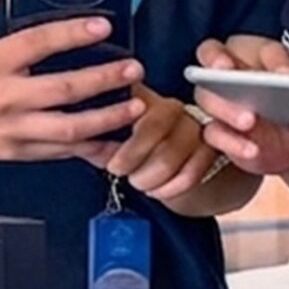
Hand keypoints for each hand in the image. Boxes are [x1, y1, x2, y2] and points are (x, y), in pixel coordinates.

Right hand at [0, 0, 144, 161]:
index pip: (36, 44)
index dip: (72, 34)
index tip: (104, 26)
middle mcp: (1, 97)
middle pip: (61, 90)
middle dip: (103, 79)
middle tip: (133, 68)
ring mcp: (9, 128)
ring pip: (66, 128)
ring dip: (106, 119)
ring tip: (136, 106)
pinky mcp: (12, 151)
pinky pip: (57, 152)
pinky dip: (89, 148)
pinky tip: (115, 141)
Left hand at [90, 89, 216, 202]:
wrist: (173, 165)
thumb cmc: (134, 150)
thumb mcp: (110, 140)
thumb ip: (96, 140)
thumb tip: (79, 144)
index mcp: (142, 97)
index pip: (131, 103)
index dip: (122, 131)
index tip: (113, 164)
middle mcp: (172, 107)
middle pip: (152, 127)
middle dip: (131, 158)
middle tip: (119, 172)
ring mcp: (194, 128)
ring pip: (169, 156)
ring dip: (148, 178)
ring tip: (138, 183)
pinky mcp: (210, 150)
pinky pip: (190, 174)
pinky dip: (169, 188)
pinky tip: (157, 191)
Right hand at [192, 33, 288, 178]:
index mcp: (258, 55)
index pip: (255, 44)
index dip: (268, 59)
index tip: (285, 76)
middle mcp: (232, 73)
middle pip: (211, 59)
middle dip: (219, 64)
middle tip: (231, 75)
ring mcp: (221, 102)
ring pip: (207, 97)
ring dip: (226, 107)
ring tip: (249, 120)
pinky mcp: (219, 132)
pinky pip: (213, 134)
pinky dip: (231, 142)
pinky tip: (252, 150)